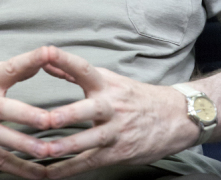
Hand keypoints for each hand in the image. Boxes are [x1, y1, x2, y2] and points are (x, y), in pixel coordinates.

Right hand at [0, 47, 51, 178]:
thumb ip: (5, 72)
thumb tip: (36, 65)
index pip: (10, 66)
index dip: (30, 59)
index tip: (49, 52)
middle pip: (5, 108)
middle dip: (28, 115)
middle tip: (49, 120)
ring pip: (0, 137)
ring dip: (23, 145)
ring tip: (46, 152)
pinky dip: (16, 168)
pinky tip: (34, 173)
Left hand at [42, 47, 198, 178]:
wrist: (174, 117)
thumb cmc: (134, 96)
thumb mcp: (108, 79)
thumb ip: (74, 72)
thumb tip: (45, 60)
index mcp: (106, 84)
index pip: (84, 68)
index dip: (66, 61)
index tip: (46, 53)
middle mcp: (111, 106)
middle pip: (90, 109)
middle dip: (69, 114)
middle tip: (47, 119)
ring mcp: (115, 131)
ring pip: (91, 139)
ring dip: (68, 146)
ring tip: (47, 150)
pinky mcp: (118, 152)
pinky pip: (91, 162)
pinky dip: (70, 169)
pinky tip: (51, 173)